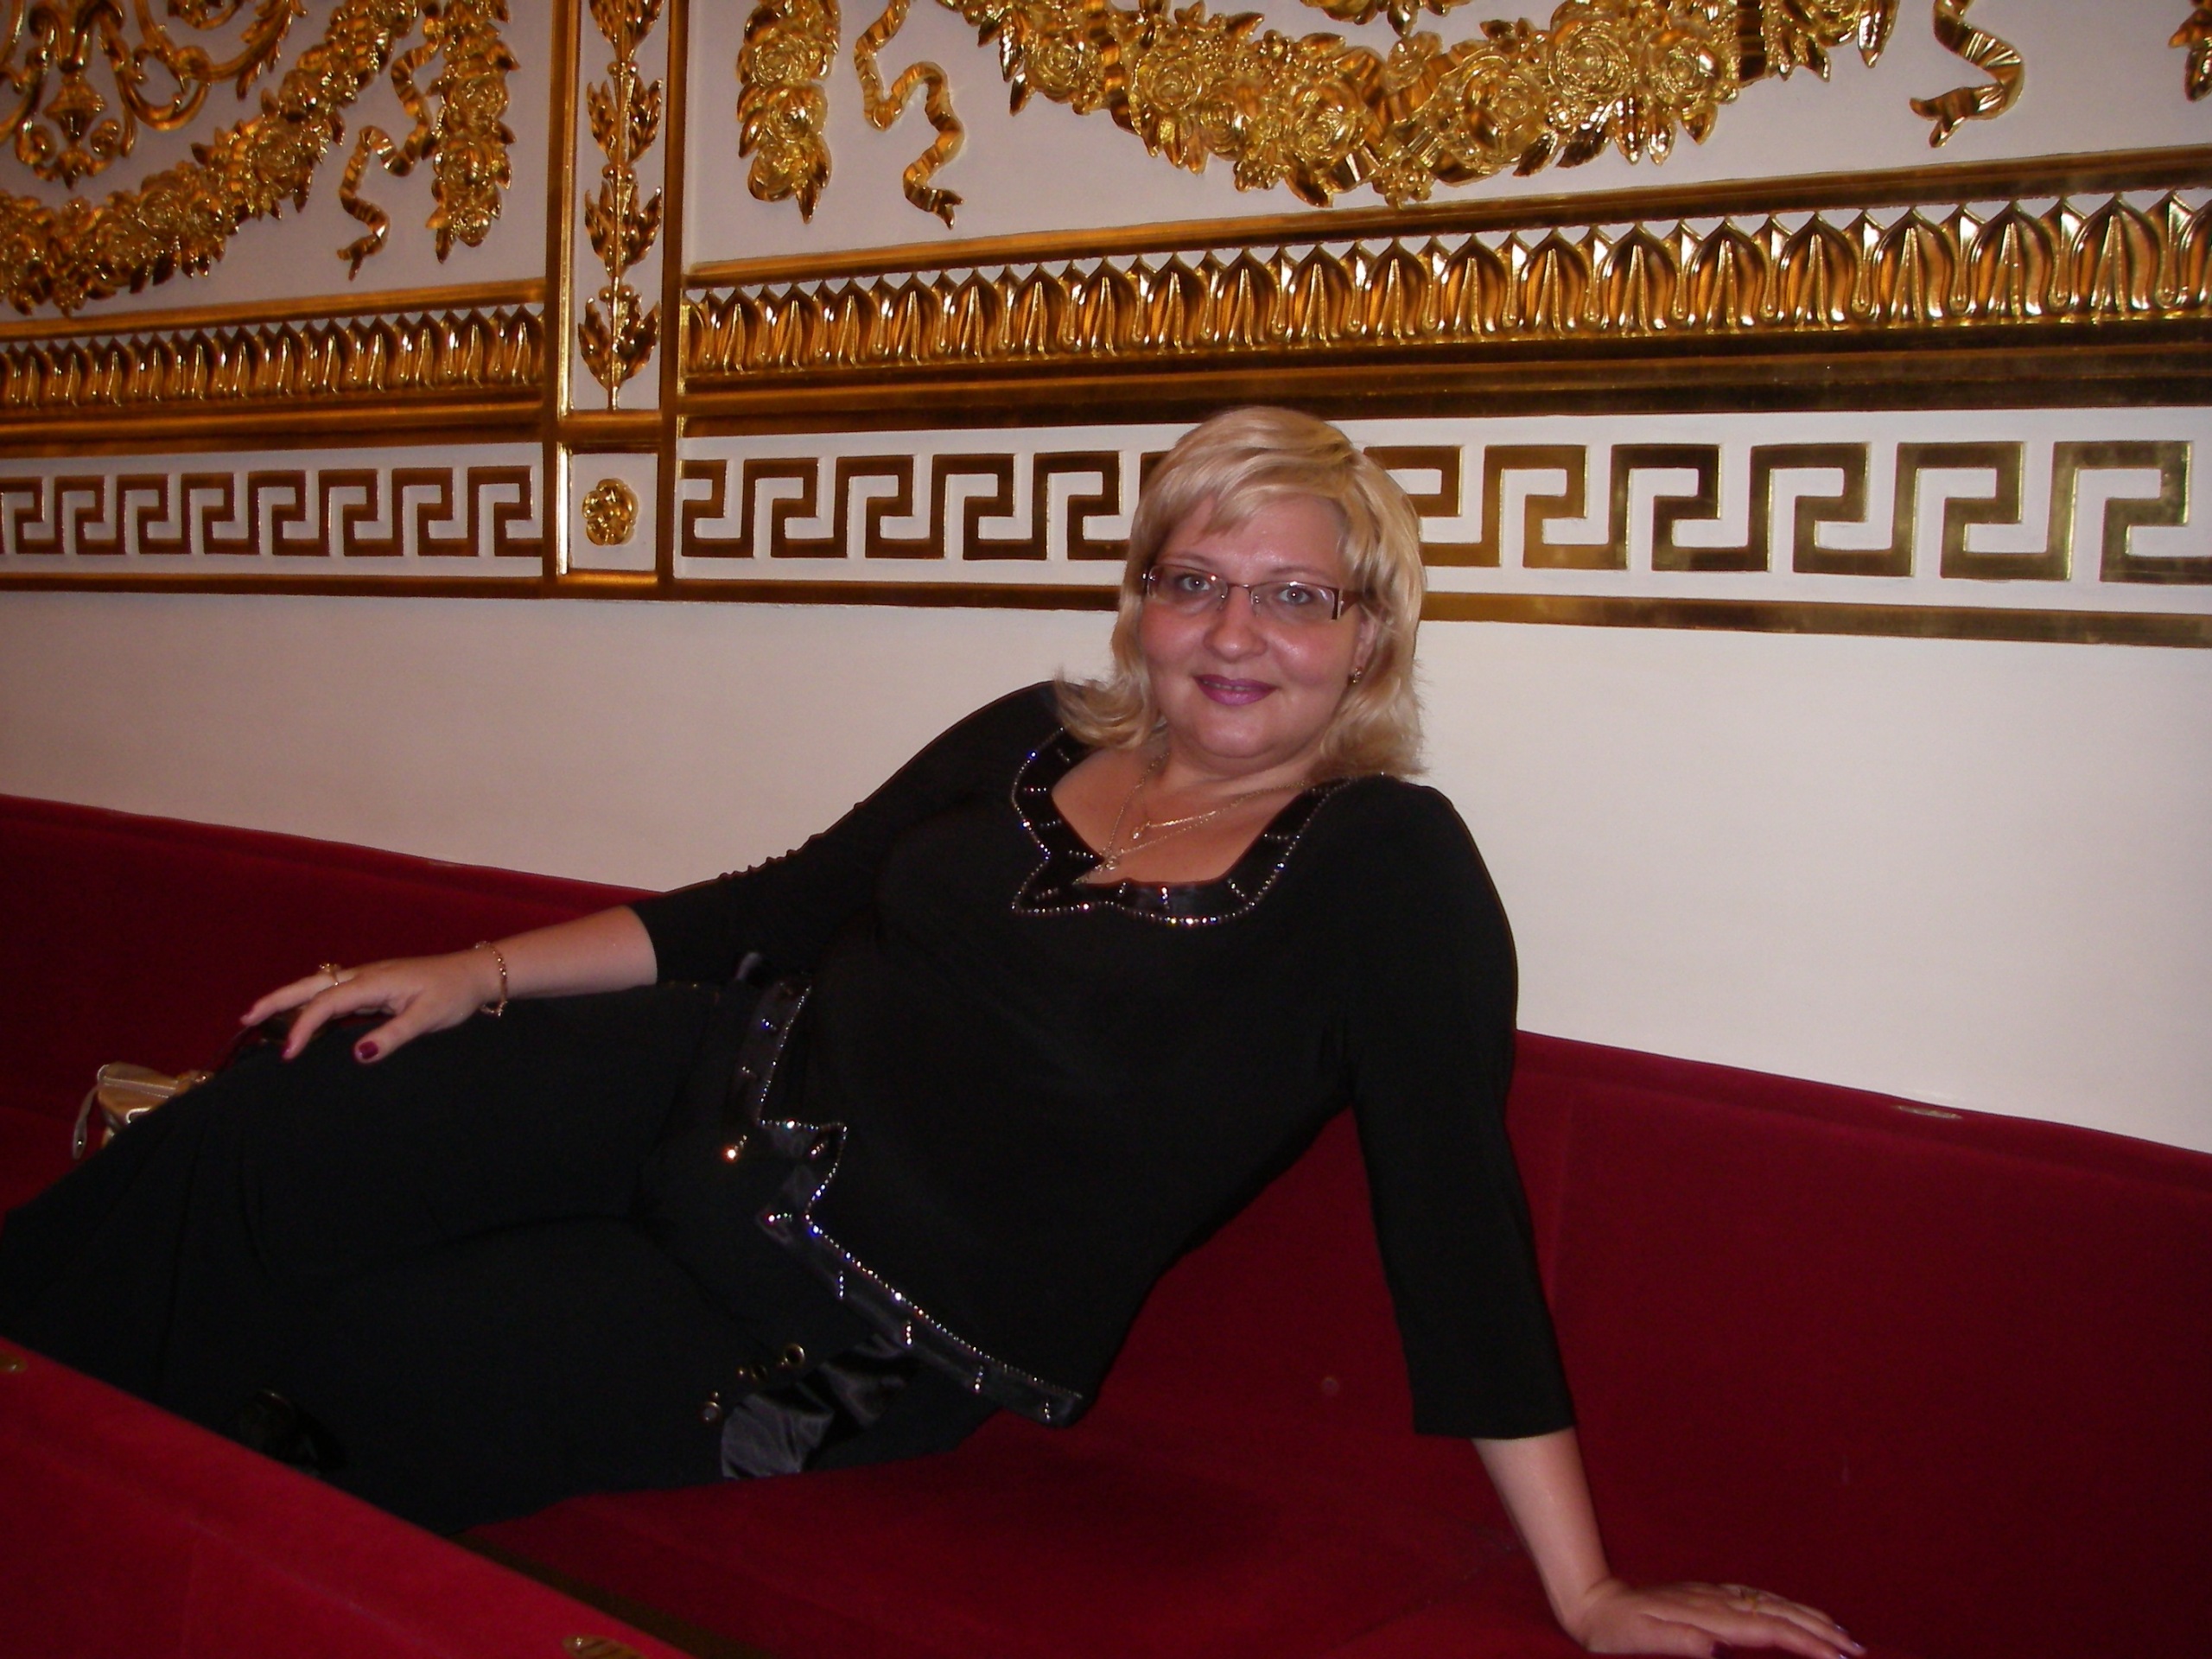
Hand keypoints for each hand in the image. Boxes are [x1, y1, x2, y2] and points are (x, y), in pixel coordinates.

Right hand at [243, 948, 501, 1063]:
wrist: (474, 974)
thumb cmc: (453, 994)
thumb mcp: (428, 1018)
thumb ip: (394, 1035)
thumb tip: (358, 1054)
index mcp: (373, 982)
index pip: (325, 1004)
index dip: (303, 1028)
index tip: (287, 1053)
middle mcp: (364, 976)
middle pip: (311, 986)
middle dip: (277, 1000)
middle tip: (246, 1018)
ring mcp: (368, 978)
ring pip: (319, 986)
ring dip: (290, 999)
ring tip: (261, 1017)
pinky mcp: (374, 984)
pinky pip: (334, 991)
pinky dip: (311, 1000)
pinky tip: (305, 1014)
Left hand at [1562, 1577, 1862, 1658]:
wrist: (1595, 1600)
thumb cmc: (1617, 1631)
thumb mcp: (1641, 1640)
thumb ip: (1679, 1642)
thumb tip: (1716, 1649)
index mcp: (1709, 1617)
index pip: (1769, 1631)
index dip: (1806, 1643)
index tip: (1838, 1656)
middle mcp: (1717, 1602)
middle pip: (1780, 1614)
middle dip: (1821, 1630)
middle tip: (1857, 1649)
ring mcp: (1715, 1595)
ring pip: (1773, 1603)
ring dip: (1809, 1617)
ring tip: (1841, 1633)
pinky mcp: (1709, 1595)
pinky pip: (1759, 1599)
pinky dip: (1785, 1607)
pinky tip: (1795, 1613)